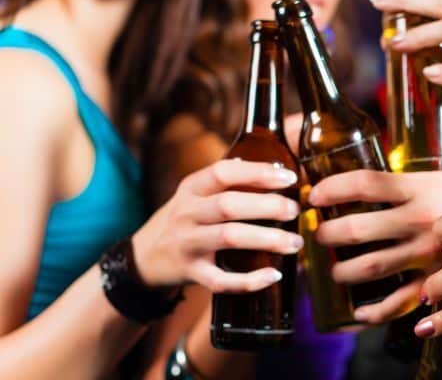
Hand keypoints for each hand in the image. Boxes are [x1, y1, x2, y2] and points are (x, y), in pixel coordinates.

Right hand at [132, 158, 302, 292]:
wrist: (143, 259)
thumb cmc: (184, 220)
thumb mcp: (195, 195)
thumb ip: (226, 182)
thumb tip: (272, 165)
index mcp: (191, 188)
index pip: (223, 172)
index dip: (258, 173)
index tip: (289, 177)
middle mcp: (187, 213)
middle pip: (229, 205)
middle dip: (268, 206)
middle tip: (295, 211)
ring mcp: (187, 244)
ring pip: (229, 238)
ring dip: (267, 239)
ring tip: (294, 242)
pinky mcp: (191, 273)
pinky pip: (221, 280)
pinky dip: (249, 280)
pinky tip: (273, 275)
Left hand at [309, 170, 441, 322]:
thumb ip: (408, 184)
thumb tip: (368, 184)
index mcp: (420, 188)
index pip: (366, 183)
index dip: (333, 188)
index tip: (313, 196)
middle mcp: (419, 220)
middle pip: (358, 228)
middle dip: (328, 235)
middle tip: (318, 237)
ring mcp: (427, 253)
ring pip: (371, 267)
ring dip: (343, 273)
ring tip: (334, 273)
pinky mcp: (437, 281)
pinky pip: (399, 301)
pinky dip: (374, 312)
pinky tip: (358, 313)